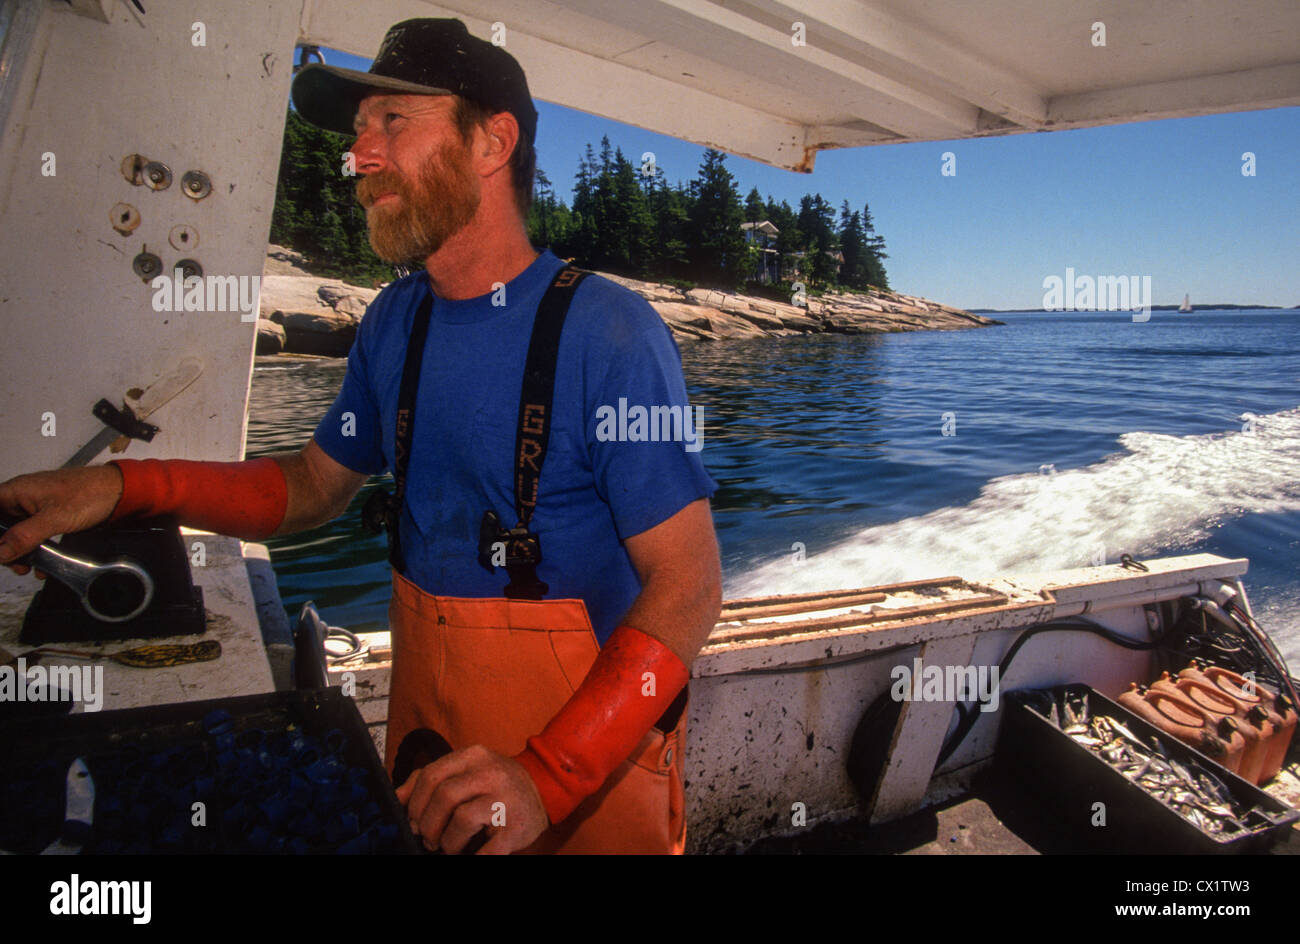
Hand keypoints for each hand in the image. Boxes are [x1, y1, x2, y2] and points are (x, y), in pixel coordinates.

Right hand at [0, 466, 123, 573]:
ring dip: (19, 551)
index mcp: (16, 491)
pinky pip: (33, 534)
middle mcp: (22, 497)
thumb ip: (24, 536)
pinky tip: (42, 563)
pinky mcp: (50, 516)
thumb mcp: (54, 519)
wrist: (121, 492)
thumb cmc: (91, 493)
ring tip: (27, 567)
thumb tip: (0, 551)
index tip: (0, 550)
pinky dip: (35, 548)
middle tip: (14, 563)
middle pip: (0, 525)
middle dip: (4, 547)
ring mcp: (36, 507)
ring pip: (16, 532)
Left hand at [394, 744, 549, 854]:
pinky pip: (487, 849)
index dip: (415, 802)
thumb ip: (432, 777)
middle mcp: (491, 774)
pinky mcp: (516, 826)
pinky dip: (472, 857)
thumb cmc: (496, 783)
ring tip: (449, 846)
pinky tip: (469, 855)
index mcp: (474, 756)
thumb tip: (398, 797)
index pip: (432, 774)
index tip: (413, 819)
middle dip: (428, 824)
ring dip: (448, 841)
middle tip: (428, 838)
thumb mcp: (467, 769)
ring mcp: (505, 800)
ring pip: (462, 819)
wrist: (544, 787)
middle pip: (444, 796)